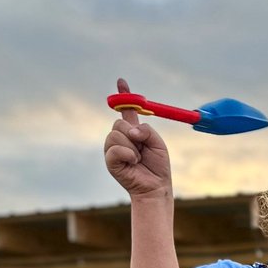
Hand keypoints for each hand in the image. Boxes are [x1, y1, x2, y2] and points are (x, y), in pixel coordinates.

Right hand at [103, 77, 171, 199]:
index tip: (121, 81)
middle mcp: (121, 137)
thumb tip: (131, 131)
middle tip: (142, 146)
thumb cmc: (157, 166)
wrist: (155, 186)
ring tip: (138, 158)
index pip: (126, 110)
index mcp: (134, 131)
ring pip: (116, 134)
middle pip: (119, 122)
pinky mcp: (110, 160)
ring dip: (132, 147)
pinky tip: (133, 163)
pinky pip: (115, 148)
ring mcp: (113, 148)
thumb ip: (147, 131)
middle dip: (133, 133)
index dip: (124, 96)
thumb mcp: (158, 143)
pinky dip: (128, 154)